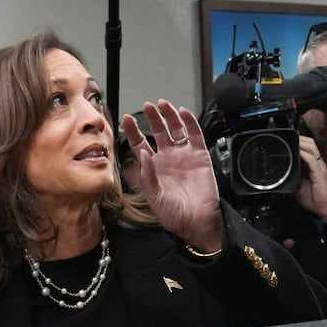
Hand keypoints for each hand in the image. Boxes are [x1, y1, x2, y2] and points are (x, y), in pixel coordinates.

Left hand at [123, 100, 221, 253]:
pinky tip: (182, 112)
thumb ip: (147, 176)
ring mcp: (183, 155)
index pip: (140, 145)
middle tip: (147, 106)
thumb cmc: (174, 214)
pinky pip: (194, 134)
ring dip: (169, 115)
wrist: (197, 222)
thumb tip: (142, 155)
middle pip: (158, 132)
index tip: (126, 120)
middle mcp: (167, 159)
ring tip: (162, 104)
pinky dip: (189, 122)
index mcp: (153, 168)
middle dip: (152, 118)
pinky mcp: (200, 155)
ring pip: (175, 129)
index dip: (134, 132)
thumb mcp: (154, 197)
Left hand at [295, 135, 326, 228]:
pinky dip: (305, 154)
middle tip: (289, 137)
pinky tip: (299, 151)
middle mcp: (317, 163)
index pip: (308, 148)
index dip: (300, 142)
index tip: (289, 139)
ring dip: (302, 143)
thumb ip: (293, 177)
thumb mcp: (299, 185)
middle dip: (300, 139)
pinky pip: (312, 160)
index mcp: (313, 165)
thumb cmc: (313, 197)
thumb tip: (282, 173)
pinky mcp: (320, 172)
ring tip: (293, 140)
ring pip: (312, 148)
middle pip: (311, 144)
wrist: (324, 207)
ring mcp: (320, 166)